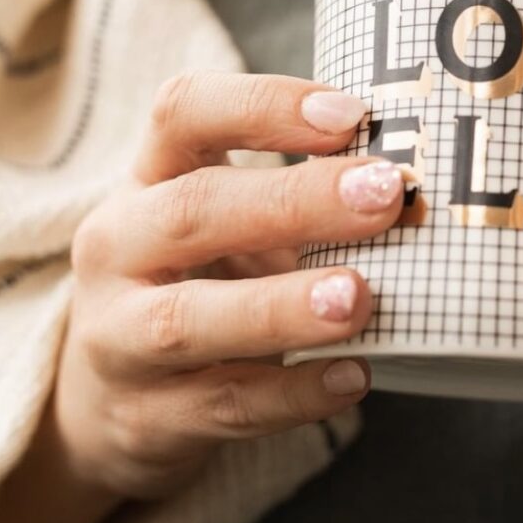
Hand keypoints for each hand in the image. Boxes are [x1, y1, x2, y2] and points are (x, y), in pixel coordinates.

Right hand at [30, 72, 400, 501]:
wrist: (108, 400)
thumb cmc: (199, 277)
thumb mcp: (227, 218)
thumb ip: (298, 193)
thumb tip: (414, 182)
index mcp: (149, 177)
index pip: (183, 112)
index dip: (266, 105)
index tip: (352, 114)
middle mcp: (119, 248)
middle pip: (193, 210)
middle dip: (295, 201)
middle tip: (384, 195)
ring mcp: (119, 338)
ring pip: (189, 319)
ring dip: (281, 305)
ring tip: (359, 297)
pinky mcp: (147, 417)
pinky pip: (223, 406)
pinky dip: (292, 393)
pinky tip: (353, 376)